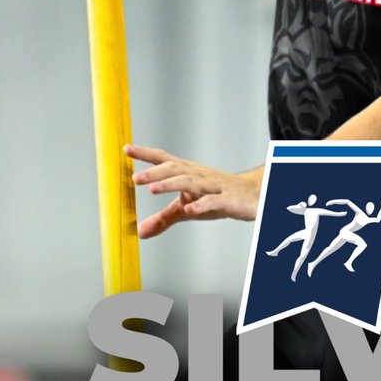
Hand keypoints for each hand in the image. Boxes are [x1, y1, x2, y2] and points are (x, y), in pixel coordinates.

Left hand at [125, 144, 260, 237]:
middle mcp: (198, 176)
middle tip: (135, 178)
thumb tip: (140, 231)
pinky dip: (202, 204)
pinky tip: (190, 208)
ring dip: (171, 184)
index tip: (126, 149)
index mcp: (188, 173)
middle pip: (175, 169)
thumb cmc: (217, 197)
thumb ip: (164, 218)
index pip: (164, 160)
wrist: (254, 195)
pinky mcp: (227, 201)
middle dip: (155, 172)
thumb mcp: (187, 208)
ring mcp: (213, 187)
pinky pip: (213, 201)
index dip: (146, 154)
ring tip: (152, 189)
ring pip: (191, 182)